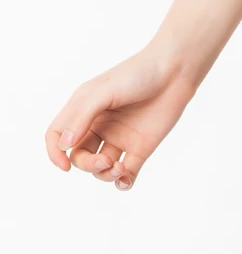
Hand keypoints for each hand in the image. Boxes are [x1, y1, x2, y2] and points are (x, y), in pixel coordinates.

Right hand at [45, 45, 196, 191]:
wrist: (175, 70)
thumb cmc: (138, 73)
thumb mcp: (103, 91)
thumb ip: (81, 117)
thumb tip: (64, 145)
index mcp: (85, 109)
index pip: (57, 135)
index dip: (55, 153)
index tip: (65, 166)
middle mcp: (100, 125)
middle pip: (79, 156)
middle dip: (87, 166)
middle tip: (104, 161)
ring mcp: (120, 137)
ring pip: (101, 169)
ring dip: (105, 175)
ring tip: (120, 166)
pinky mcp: (141, 147)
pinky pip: (126, 174)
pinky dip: (123, 183)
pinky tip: (125, 178)